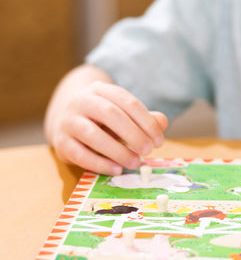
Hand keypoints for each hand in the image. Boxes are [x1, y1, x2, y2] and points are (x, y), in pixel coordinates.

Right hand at [48, 80, 167, 174]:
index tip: (159, 141)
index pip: (128, 102)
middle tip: (148, 150)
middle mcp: (82, 101)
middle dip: (133, 134)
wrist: (66, 118)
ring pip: (93, 134)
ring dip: (117, 150)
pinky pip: (80, 154)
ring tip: (135, 162)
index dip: (146, 122)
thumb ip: (144, 118)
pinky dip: (100, 163)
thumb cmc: (103, 117)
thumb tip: (162, 123)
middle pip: (111, 115)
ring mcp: (68, 121)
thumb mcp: (124, 113)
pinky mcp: (60, 143)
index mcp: (101, 90)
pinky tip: (116, 169)